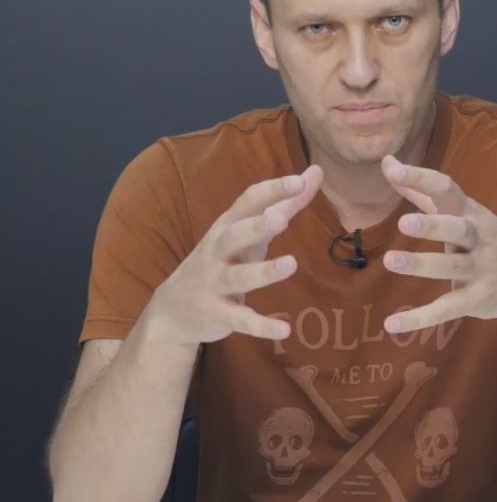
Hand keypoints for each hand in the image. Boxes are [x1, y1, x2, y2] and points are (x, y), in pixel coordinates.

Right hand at [152, 165, 323, 343]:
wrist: (174, 309)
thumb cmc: (223, 259)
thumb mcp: (250, 231)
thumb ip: (285, 204)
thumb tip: (316, 173)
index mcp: (228, 226)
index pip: (248, 202)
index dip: (272, 191)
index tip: (299, 180)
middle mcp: (218, 251)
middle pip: (235, 235)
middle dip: (256, 226)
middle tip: (281, 218)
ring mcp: (215, 283)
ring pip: (238, 277)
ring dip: (264, 272)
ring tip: (291, 265)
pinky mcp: (218, 314)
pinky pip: (240, 320)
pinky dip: (261, 325)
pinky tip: (284, 329)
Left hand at [380, 156, 496, 332]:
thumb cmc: (488, 240)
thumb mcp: (463, 214)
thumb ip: (423, 193)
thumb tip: (388, 164)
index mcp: (471, 213)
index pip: (447, 190)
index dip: (422, 179)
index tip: (393, 170)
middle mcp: (478, 238)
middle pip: (458, 228)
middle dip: (433, 225)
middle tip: (405, 223)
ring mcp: (481, 269)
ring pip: (452, 267)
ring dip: (423, 264)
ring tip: (391, 261)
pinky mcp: (478, 299)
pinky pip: (448, 308)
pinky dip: (421, 318)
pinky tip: (393, 324)